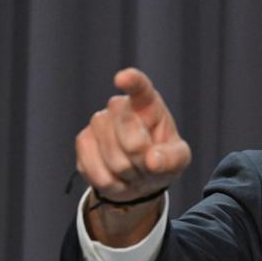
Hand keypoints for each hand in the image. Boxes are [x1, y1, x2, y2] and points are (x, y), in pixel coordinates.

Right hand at [75, 68, 190, 244]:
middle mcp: (120, 107)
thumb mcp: (178, 159)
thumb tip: (152, 160)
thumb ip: (172, 158)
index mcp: (148, 104)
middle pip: (132, 140)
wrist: (138, 176)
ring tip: (134, 170)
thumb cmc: (161, 159)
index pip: (140, 88)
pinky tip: (118, 177)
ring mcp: (98, 123)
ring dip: (128, 173)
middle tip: (148, 164)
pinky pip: (95, 170)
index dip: (131, 82)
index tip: (122, 78)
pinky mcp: (83, 142)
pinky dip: (111, 182)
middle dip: (143, 161)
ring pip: (113, 158)